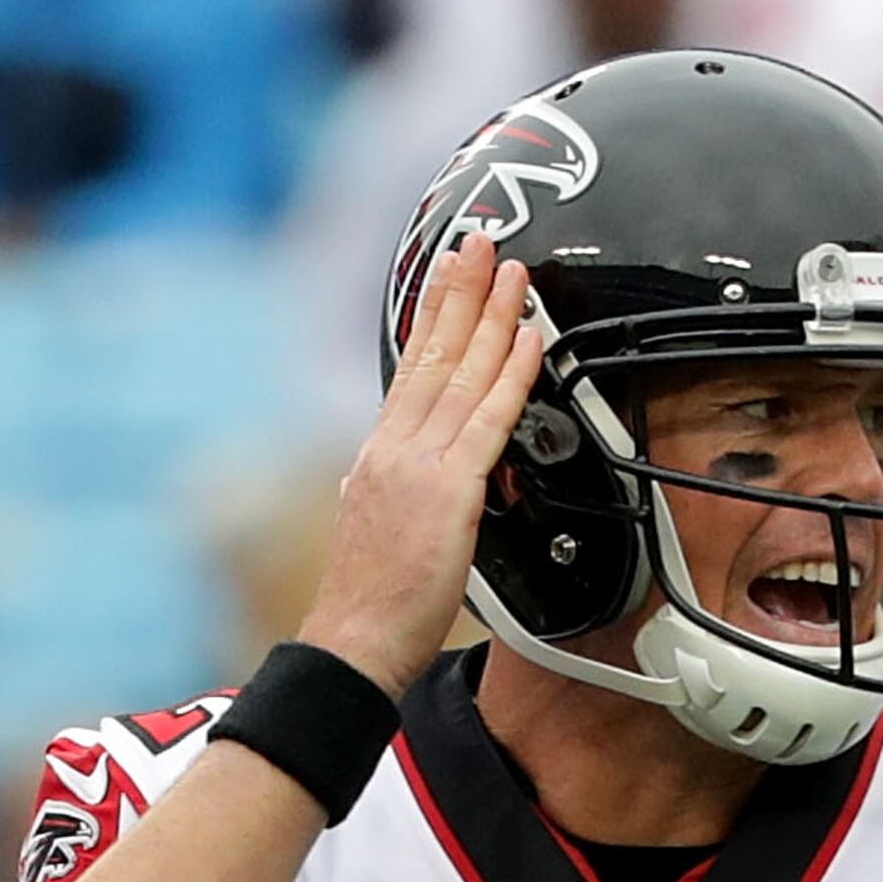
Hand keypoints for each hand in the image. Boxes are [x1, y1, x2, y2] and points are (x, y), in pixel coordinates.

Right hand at [302, 233, 542, 697]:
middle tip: (481, 239)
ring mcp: (419, 463)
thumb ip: (393, 485)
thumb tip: (402, 471)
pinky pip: (489, 420)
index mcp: (379, 452)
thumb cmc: (372, 600)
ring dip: (492, 315)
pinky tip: (529, 340)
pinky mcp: (447, 490)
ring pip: (462, 373)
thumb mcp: (377, 522)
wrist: (354, 641)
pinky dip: (511, 374)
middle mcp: (394, 446)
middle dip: (460, 290)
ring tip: (513, 271)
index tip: (448, 272)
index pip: (410, 366)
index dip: (433, 313)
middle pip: (433, 352)